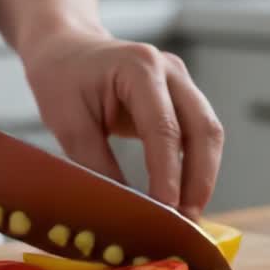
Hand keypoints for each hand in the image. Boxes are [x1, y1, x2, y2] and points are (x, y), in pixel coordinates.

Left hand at [21, 30, 224, 217]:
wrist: (66, 47)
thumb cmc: (61, 78)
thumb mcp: (66, 122)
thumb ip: (95, 164)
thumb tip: (123, 208)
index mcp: (139, 67)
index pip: (164, 128)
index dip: (169, 173)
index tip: (167, 210)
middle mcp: (169, 70)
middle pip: (203, 129)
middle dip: (199, 179)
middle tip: (186, 221)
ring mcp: (180, 81)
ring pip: (208, 133)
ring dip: (202, 176)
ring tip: (186, 216)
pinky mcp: (181, 96)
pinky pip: (198, 134)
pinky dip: (194, 166)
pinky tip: (182, 195)